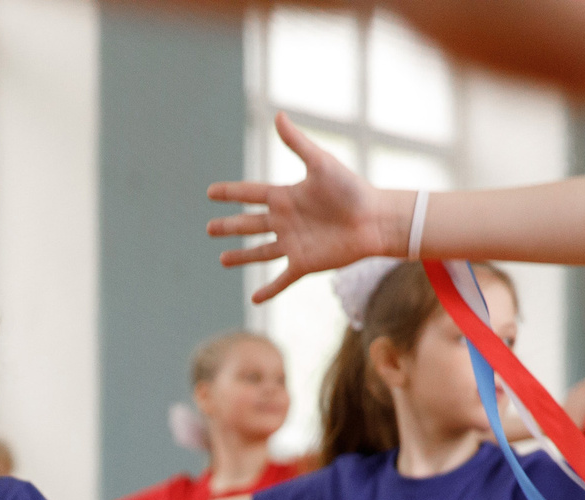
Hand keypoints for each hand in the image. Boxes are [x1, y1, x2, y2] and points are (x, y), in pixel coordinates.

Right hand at [208, 116, 408, 303]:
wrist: (374, 219)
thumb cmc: (351, 188)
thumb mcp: (321, 163)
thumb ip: (297, 143)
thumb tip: (278, 115)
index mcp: (286, 196)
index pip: (250, 194)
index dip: (230, 193)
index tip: (210, 192)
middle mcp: (286, 221)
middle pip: (250, 224)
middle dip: (229, 226)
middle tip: (209, 229)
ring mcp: (293, 244)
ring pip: (260, 252)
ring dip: (241, 256)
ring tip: (222, 260)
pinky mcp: (304, 263)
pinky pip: (281, 279)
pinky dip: (268, 290)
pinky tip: (253, 298)